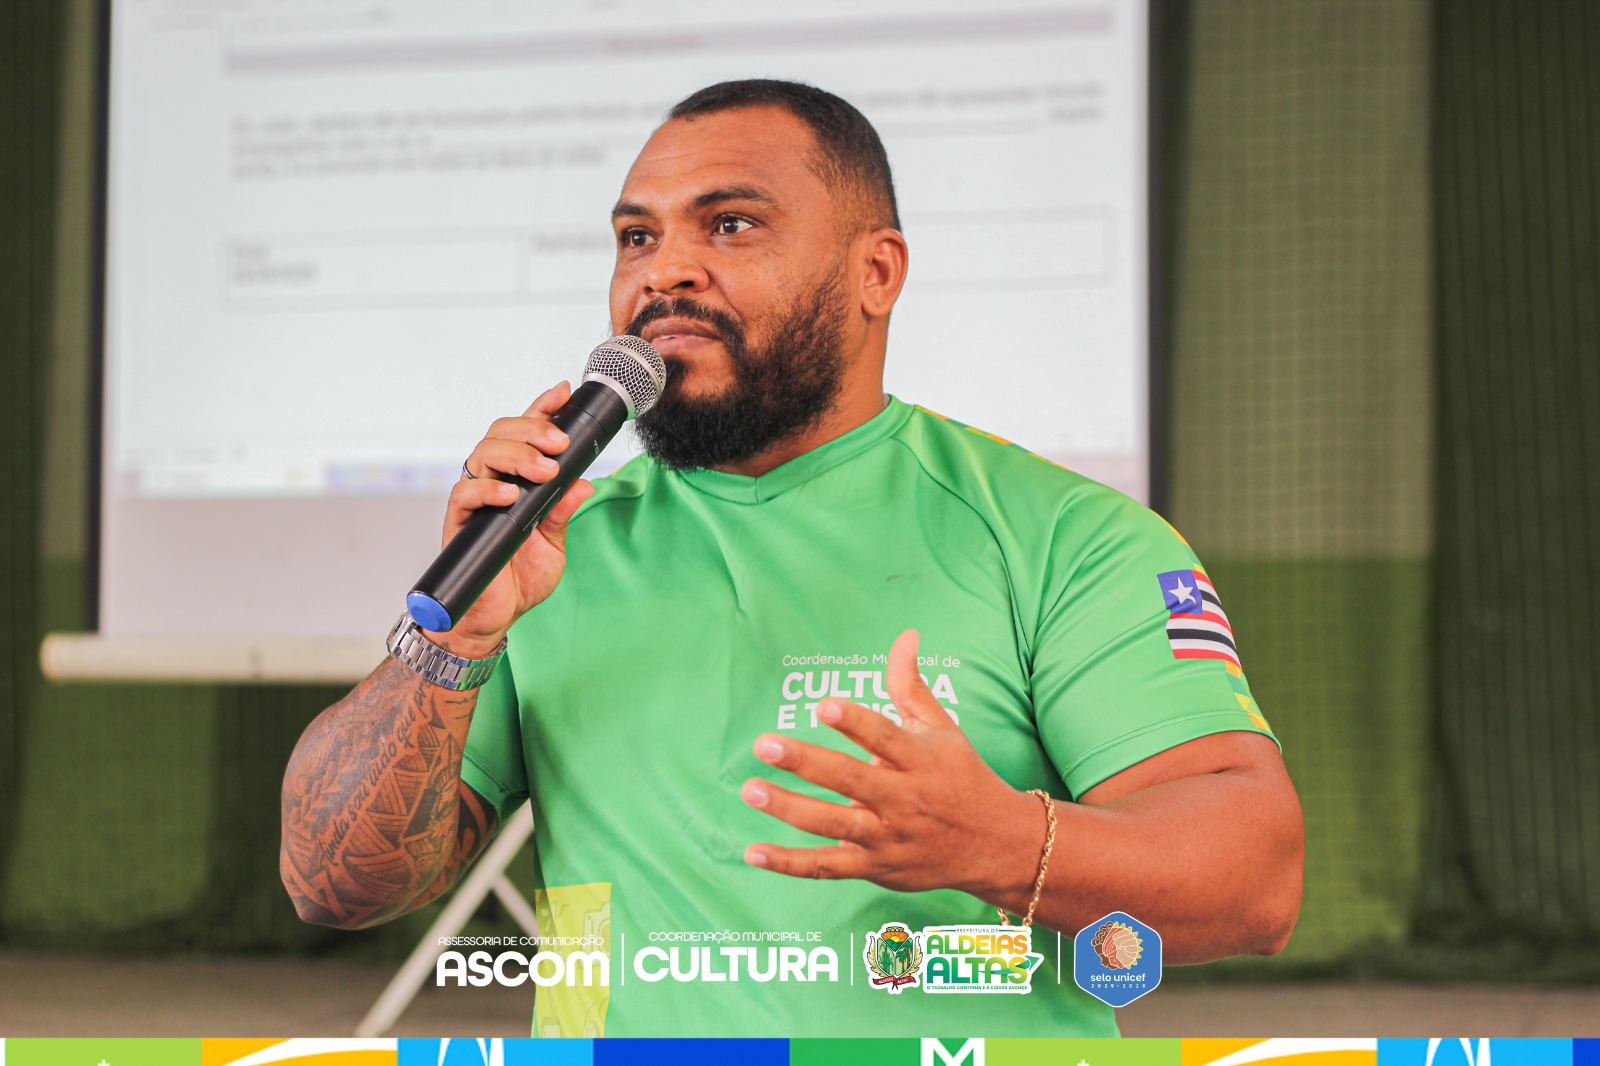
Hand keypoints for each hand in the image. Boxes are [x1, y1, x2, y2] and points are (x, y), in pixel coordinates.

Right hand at [438, 381, 593, 653]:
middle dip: (532, 430)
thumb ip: (563, 511)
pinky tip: (510, 494)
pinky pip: (465, 493)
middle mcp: (491, 482)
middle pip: (501, 434)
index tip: (563, 394)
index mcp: (515, 480)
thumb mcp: (553, 543)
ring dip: (516, 455)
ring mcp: (473, 499)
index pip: (525, 435)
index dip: (541, 410)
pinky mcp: (459, 522)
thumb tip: (584, 482)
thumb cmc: (519, 578)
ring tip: (544, 470)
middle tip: (559, 443)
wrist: (493, 617)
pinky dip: (488, 489)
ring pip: (483, 455)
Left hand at [741, 629, 1039, 900]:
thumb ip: (910, 685)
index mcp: (919, 759)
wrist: (997, 845)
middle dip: (805, 762)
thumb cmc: (961, 776)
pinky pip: (827, 866)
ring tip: (751, 790)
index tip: (823, 706)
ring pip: (833, 824)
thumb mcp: (942, 728)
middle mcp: (902, 798)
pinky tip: (754, 852)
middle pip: (850, 779)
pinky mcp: (875, 866)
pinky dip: (790, 864)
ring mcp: (887, 836)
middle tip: (764, 744)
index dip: (855, 722)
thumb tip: (905, 635)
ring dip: (790, 808)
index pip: (884, 736)